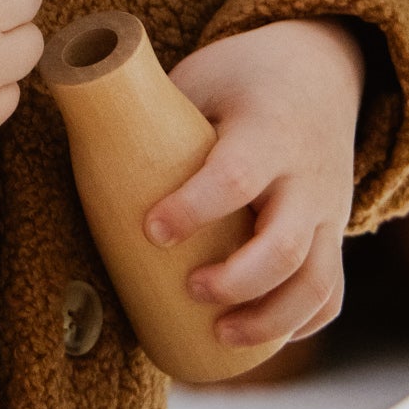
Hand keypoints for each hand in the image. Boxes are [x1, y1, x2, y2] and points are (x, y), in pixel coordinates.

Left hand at [145, 19, 364, 349]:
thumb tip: (77, 148)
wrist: (319, 68)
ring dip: (270, 319)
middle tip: (190, 289)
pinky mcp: (332, 235)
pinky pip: (329, 293)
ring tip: (221, 334)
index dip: (192, 209)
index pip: (235, 177)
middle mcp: (306, 177)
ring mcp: (326, 211)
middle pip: (283, 246)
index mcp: (268, 131)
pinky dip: (301, 323)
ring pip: (315, 282)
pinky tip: (263, 339)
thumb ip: (153, 116)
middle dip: (235, 282)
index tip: (151, 230)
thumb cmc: (241, 78)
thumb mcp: (200, 79)